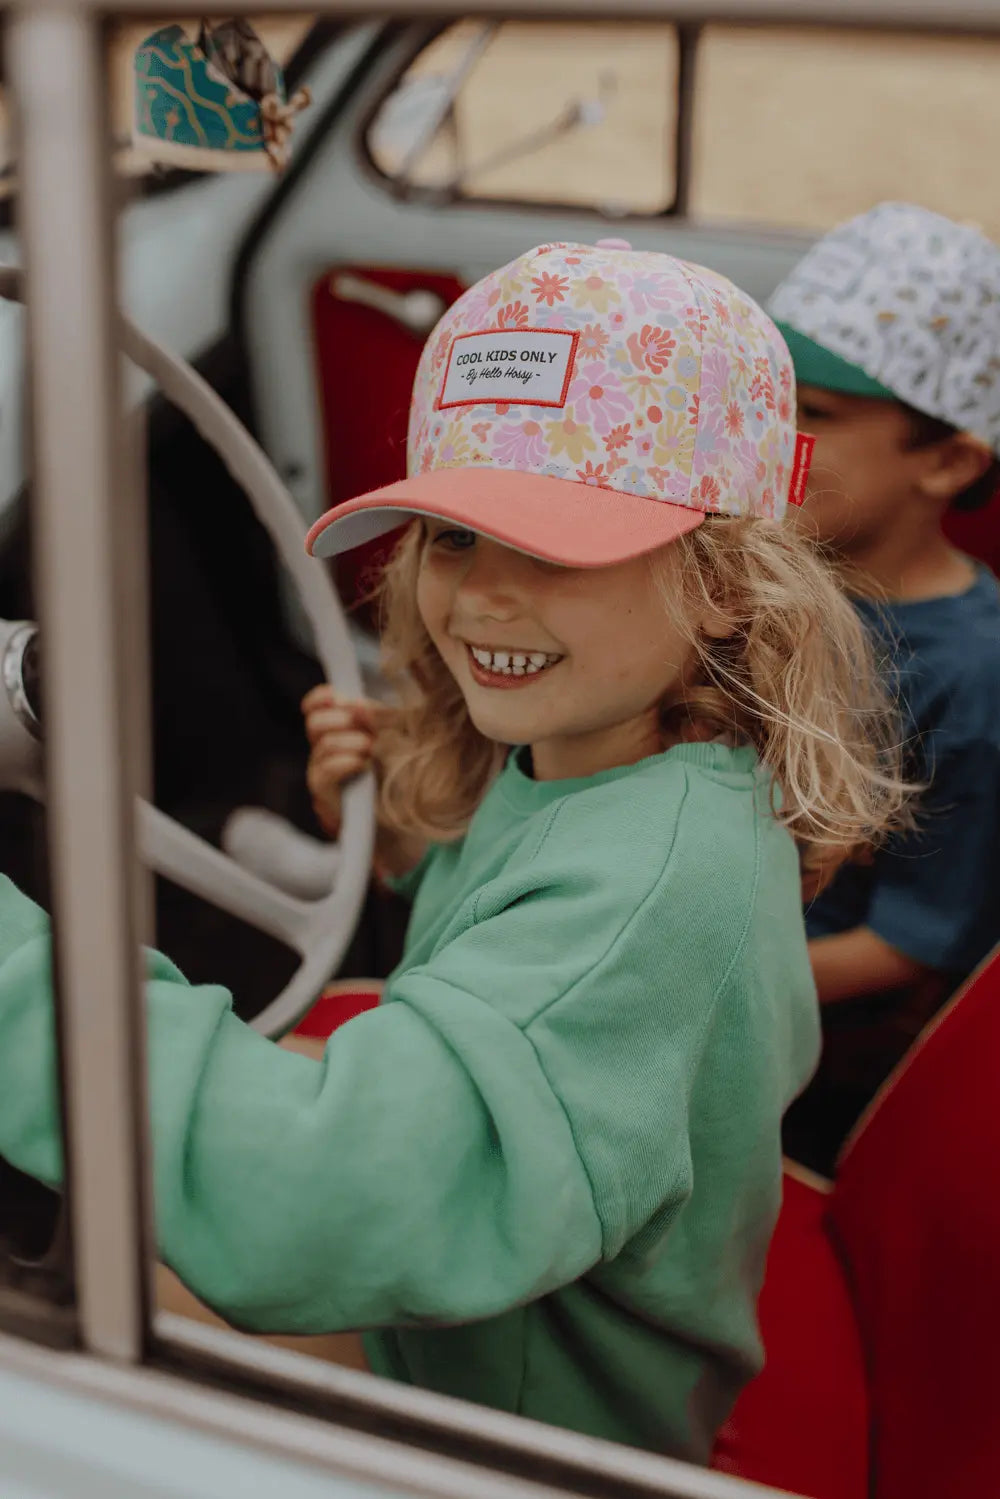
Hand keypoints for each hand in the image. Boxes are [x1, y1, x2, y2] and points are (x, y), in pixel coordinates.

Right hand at [302, 685, 390, 839]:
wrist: (405, 822)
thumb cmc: (401, 776)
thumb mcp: (397, 737)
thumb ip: (380, 717)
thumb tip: (359, 704)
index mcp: (338, 732)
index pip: (314, 707)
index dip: (320, 698)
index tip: (336, 696)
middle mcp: (323, 752)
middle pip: (315, 723)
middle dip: (343, 720)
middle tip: (369, 731)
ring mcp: (322, 775)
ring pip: (324, 744)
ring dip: (352, 742)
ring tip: (373, 750)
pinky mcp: (324, 798)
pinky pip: (325, 771)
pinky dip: (346, 761)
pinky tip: (364, 765)